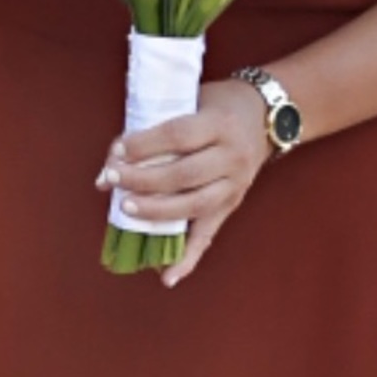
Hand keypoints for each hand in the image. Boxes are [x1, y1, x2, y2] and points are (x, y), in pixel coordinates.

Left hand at [95, 77, 270, 286]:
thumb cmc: (218, 104)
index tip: (118, 150)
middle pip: (184, 174)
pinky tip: (166, 276)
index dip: (145, 145)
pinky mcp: (233, 204)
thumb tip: (110, 165)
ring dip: (156, 212)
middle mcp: (232, 156)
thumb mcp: (193, 100)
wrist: (266, 114)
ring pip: (194, 205)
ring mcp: (235, 184)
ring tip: (125, 209)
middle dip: (144, 179)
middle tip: (112, 178)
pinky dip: (187, 258)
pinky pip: (209, 234)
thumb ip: (156, 128)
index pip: (178, 136)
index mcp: (219, 124)